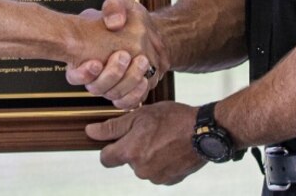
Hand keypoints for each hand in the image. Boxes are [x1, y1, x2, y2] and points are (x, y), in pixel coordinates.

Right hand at [66, 0, 165, 109]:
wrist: (149, 34)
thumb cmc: (130, 20)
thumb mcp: (122, 3)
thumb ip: (114, 5)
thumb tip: (113, 23)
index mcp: (84, 56)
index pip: (73, 75)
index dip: (82, 74)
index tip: (95, 62)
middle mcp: (95, 76)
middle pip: (96, 88)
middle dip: (111, 74)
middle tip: (124, 55)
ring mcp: (111, 87)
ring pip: (113, 95)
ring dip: (127, 81)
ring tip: (141, 62)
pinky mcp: (127, 93)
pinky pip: (128, 103)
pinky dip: (135, 94)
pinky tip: (144, 80)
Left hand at [86, 101, 205, 184]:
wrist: (204, 131)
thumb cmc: (172, 119)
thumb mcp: (139, 115)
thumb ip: (113, 127)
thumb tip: (90, 132)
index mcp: (130, 153)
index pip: (105, 159)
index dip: (109, 148)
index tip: (118, 139)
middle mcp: (141, 170)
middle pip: (127, 161)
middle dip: (134, 148)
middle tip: (149, 132)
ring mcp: (156, 178)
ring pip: (144, 166)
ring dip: (149, 155)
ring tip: (163, 138)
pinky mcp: (171, 181)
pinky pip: (159, 172)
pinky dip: (162, 162)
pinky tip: (171, 148)